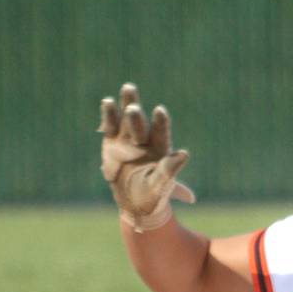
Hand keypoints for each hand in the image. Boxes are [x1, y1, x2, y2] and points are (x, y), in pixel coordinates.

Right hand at [98, 82, 194, 230]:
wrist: (135, 204)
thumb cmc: (153, 196)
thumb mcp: (161, 185)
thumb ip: (169, 170)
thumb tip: (184, 154)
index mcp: (161, 148)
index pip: (161, 132)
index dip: (161, 122)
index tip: (160, 111)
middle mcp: (145, 139)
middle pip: (141, 124)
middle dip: (136, 116)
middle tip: (133, 109)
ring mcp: (128, 138)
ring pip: (127, 118)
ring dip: (128, 103)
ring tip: (128, 88)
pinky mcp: (112, 141)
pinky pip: (111, 125)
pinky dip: (109, 115)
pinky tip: (108, 102)